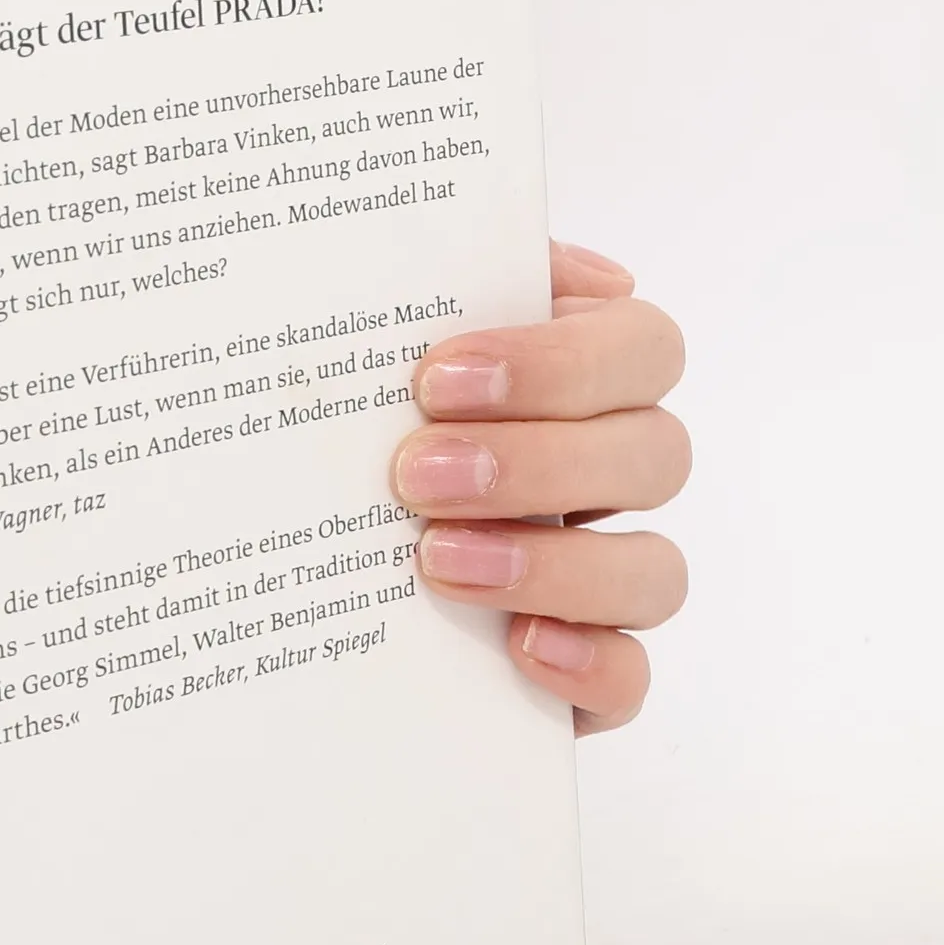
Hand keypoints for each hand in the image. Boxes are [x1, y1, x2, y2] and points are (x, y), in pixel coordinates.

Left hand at [389, 242, 688, 734]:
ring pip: (655, 570)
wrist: (288, 564)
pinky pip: (631, 679)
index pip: (641, 347)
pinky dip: (589, 665)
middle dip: (537, 461)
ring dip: (554, 562)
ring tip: (434, 559)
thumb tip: (542, 264)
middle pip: (654, 455)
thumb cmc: (358, 425)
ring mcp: (606, 580)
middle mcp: (610, 477)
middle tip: (416, 472)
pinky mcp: (584, 673)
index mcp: (584, 385)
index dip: (558, 361)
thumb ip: (442, 278)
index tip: (438, 375)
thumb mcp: (376, 346)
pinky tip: (519, 647)